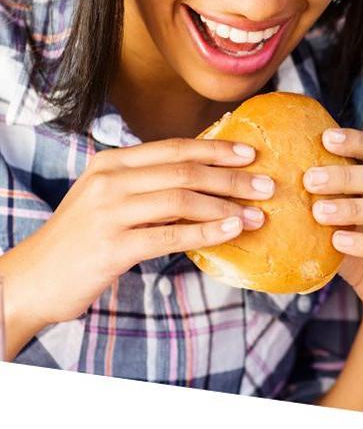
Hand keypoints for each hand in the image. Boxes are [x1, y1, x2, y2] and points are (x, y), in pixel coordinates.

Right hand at [5, 138, 269, 328]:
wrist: (30, 281)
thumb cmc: (80, 239)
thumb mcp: (110, 198)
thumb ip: (150, 184)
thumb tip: (208, 177)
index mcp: (112, 161)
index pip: (175, 147)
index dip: (217, 149)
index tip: (252, 154)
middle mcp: (110, 180)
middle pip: (185, 171)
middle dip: (232, 177)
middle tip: (267, 186)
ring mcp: (109, 212)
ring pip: (183, 200)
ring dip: (227, 207)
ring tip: (257, 215)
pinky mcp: (112, 247)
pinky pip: (171, 235)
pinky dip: (207, 233)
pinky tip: (232, 232)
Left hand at [305, 129, 362, 339]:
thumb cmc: (358, 253)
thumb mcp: (336, 223)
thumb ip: (317, 201)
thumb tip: (268, 181)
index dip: (358, 141)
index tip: (325, 138)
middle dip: (346, 175)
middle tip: (309, 179)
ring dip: (352, 207)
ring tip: (318, 212)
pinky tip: (338, 242)